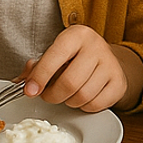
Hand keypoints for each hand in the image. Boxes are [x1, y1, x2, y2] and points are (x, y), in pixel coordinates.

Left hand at [21, 25, 139, 112]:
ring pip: (82, 96)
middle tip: (47, 95)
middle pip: (69, 82)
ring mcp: (110, 65)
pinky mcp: (119, 83)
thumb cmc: (75, 55)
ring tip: (66, 94)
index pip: (55, 57)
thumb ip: (37, 66)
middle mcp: (96, 47)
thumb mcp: (56, 52)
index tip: (30, 90)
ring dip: (68, 101)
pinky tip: (81, 97)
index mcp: (76, 35)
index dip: (39, 77)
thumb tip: (24, 81)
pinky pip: (95, 105)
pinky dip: (83, 106)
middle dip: (52, 95)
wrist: (106, 57)